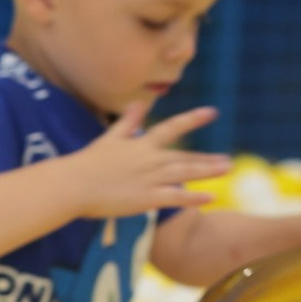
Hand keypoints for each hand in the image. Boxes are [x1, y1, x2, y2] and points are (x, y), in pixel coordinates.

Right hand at [72, 102, 230, 217]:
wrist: (72, 185)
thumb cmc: (85, 163)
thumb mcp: (108, 139)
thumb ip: (128, 123)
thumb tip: (139, 103)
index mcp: (140, 145)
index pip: (172, 128)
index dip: (192, 120)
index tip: (212, 113)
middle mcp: (149, 160)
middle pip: (184, 157)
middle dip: (206, 159)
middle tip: (228, 160)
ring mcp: (148, 179)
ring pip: (185, 173)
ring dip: (207, 171)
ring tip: (227, 169)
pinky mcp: (144, 199)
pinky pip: (174, 198)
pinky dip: (192, 198)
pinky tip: (210, 197)